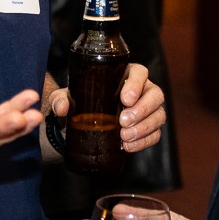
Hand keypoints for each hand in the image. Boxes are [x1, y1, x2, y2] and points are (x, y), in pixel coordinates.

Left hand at [48, 64, 166, 152]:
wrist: (81, 124)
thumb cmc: (79, 102)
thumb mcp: (66, 97)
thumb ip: (60, 99)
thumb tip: (62, 108)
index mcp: (126, 74)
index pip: (140, 72)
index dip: (136, 84)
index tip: (125, 99)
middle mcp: (142, 90)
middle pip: (155, 95)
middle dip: (142, 110)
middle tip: (123, 122)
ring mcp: (148, 110)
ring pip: (158, 115)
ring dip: (144, 128)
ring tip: (124, 137)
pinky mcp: (149, 129)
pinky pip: (155, 135)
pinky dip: (144, 141)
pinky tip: (128, 147)